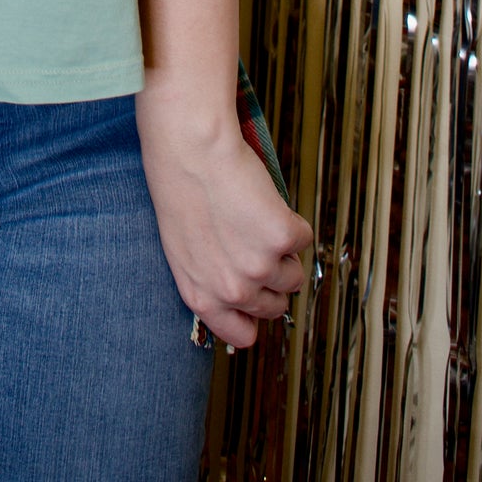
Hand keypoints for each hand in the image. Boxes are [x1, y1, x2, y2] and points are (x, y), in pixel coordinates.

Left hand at [135, 93, 311, 348]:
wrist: (189, 146)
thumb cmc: (179, 186)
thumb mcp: (181, 246)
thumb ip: (207, 276)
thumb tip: (236, 291)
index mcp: (201, 296)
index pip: (241, 335)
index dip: (254, 316)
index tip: (257, 298)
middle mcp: (231, 289)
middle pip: (275, 306)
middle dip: (272, 278)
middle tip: (257, 244)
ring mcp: (259, 266)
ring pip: (294, 275)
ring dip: (283, 251)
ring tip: (257, 218)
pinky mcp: (282, 237)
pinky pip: (303, 237)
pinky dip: (291, 219)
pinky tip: (264, 200)